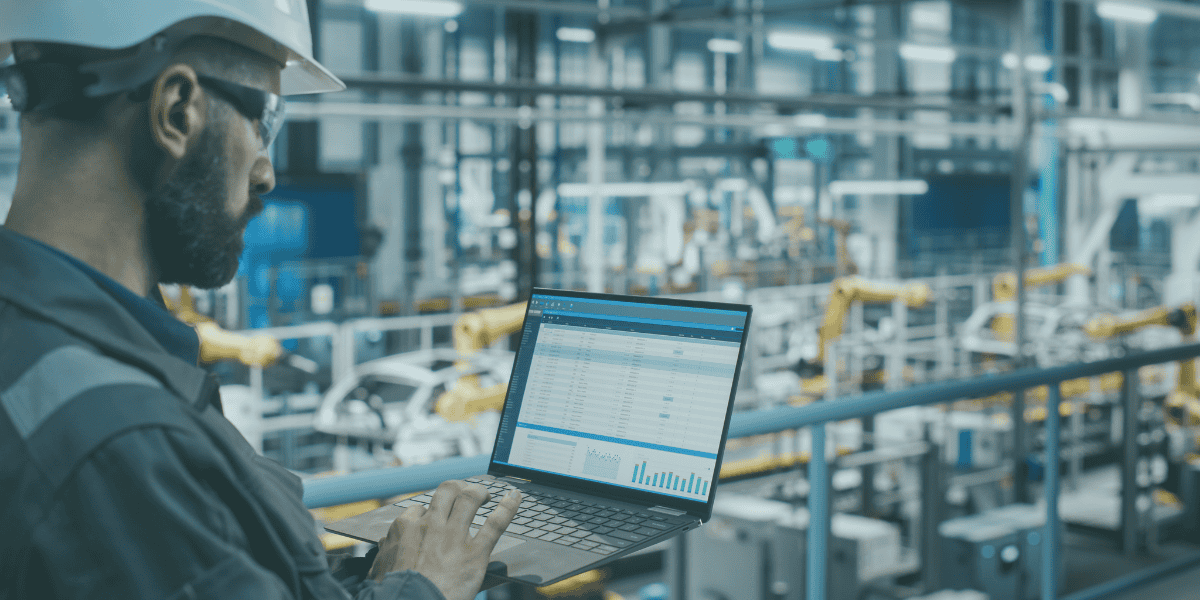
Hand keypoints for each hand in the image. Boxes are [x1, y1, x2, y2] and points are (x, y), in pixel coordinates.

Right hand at [368, 480, 521, 599]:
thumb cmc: (393, 593)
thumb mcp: (379, 569)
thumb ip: (385, 552)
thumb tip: (385, 544)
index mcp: (406, 528)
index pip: (419, 508)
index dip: (428, 511)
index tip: (434, 516)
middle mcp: (432, 525)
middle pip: (447, 491)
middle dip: (458, 487)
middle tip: (464, 492)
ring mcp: (455, 536)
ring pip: (471, 499)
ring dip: (481, 492)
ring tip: (486, 494)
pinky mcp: (475, 552)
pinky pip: (495, 523)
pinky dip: (508, 507)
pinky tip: (515, 497)